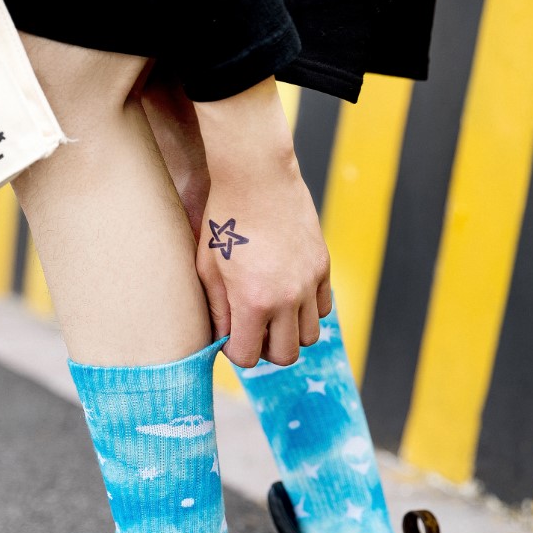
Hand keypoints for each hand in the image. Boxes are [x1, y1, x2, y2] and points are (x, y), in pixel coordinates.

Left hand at [196, 163, 330, 367]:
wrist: (256, 175)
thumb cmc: (224, 219)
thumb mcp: (207, 268)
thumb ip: (217, 310)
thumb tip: (223, 340)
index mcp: (253, 300)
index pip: (248, 356)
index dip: (235, 352)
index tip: (230, 335)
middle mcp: (288, 297)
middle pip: (286, 355)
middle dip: (266, 349)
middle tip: (252, 328)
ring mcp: (310, 281)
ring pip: (310, 336)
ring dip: (290, 333)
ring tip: (272, 313)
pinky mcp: (323, 266)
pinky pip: (324, 308)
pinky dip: (308, 311)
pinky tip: (289, 294)